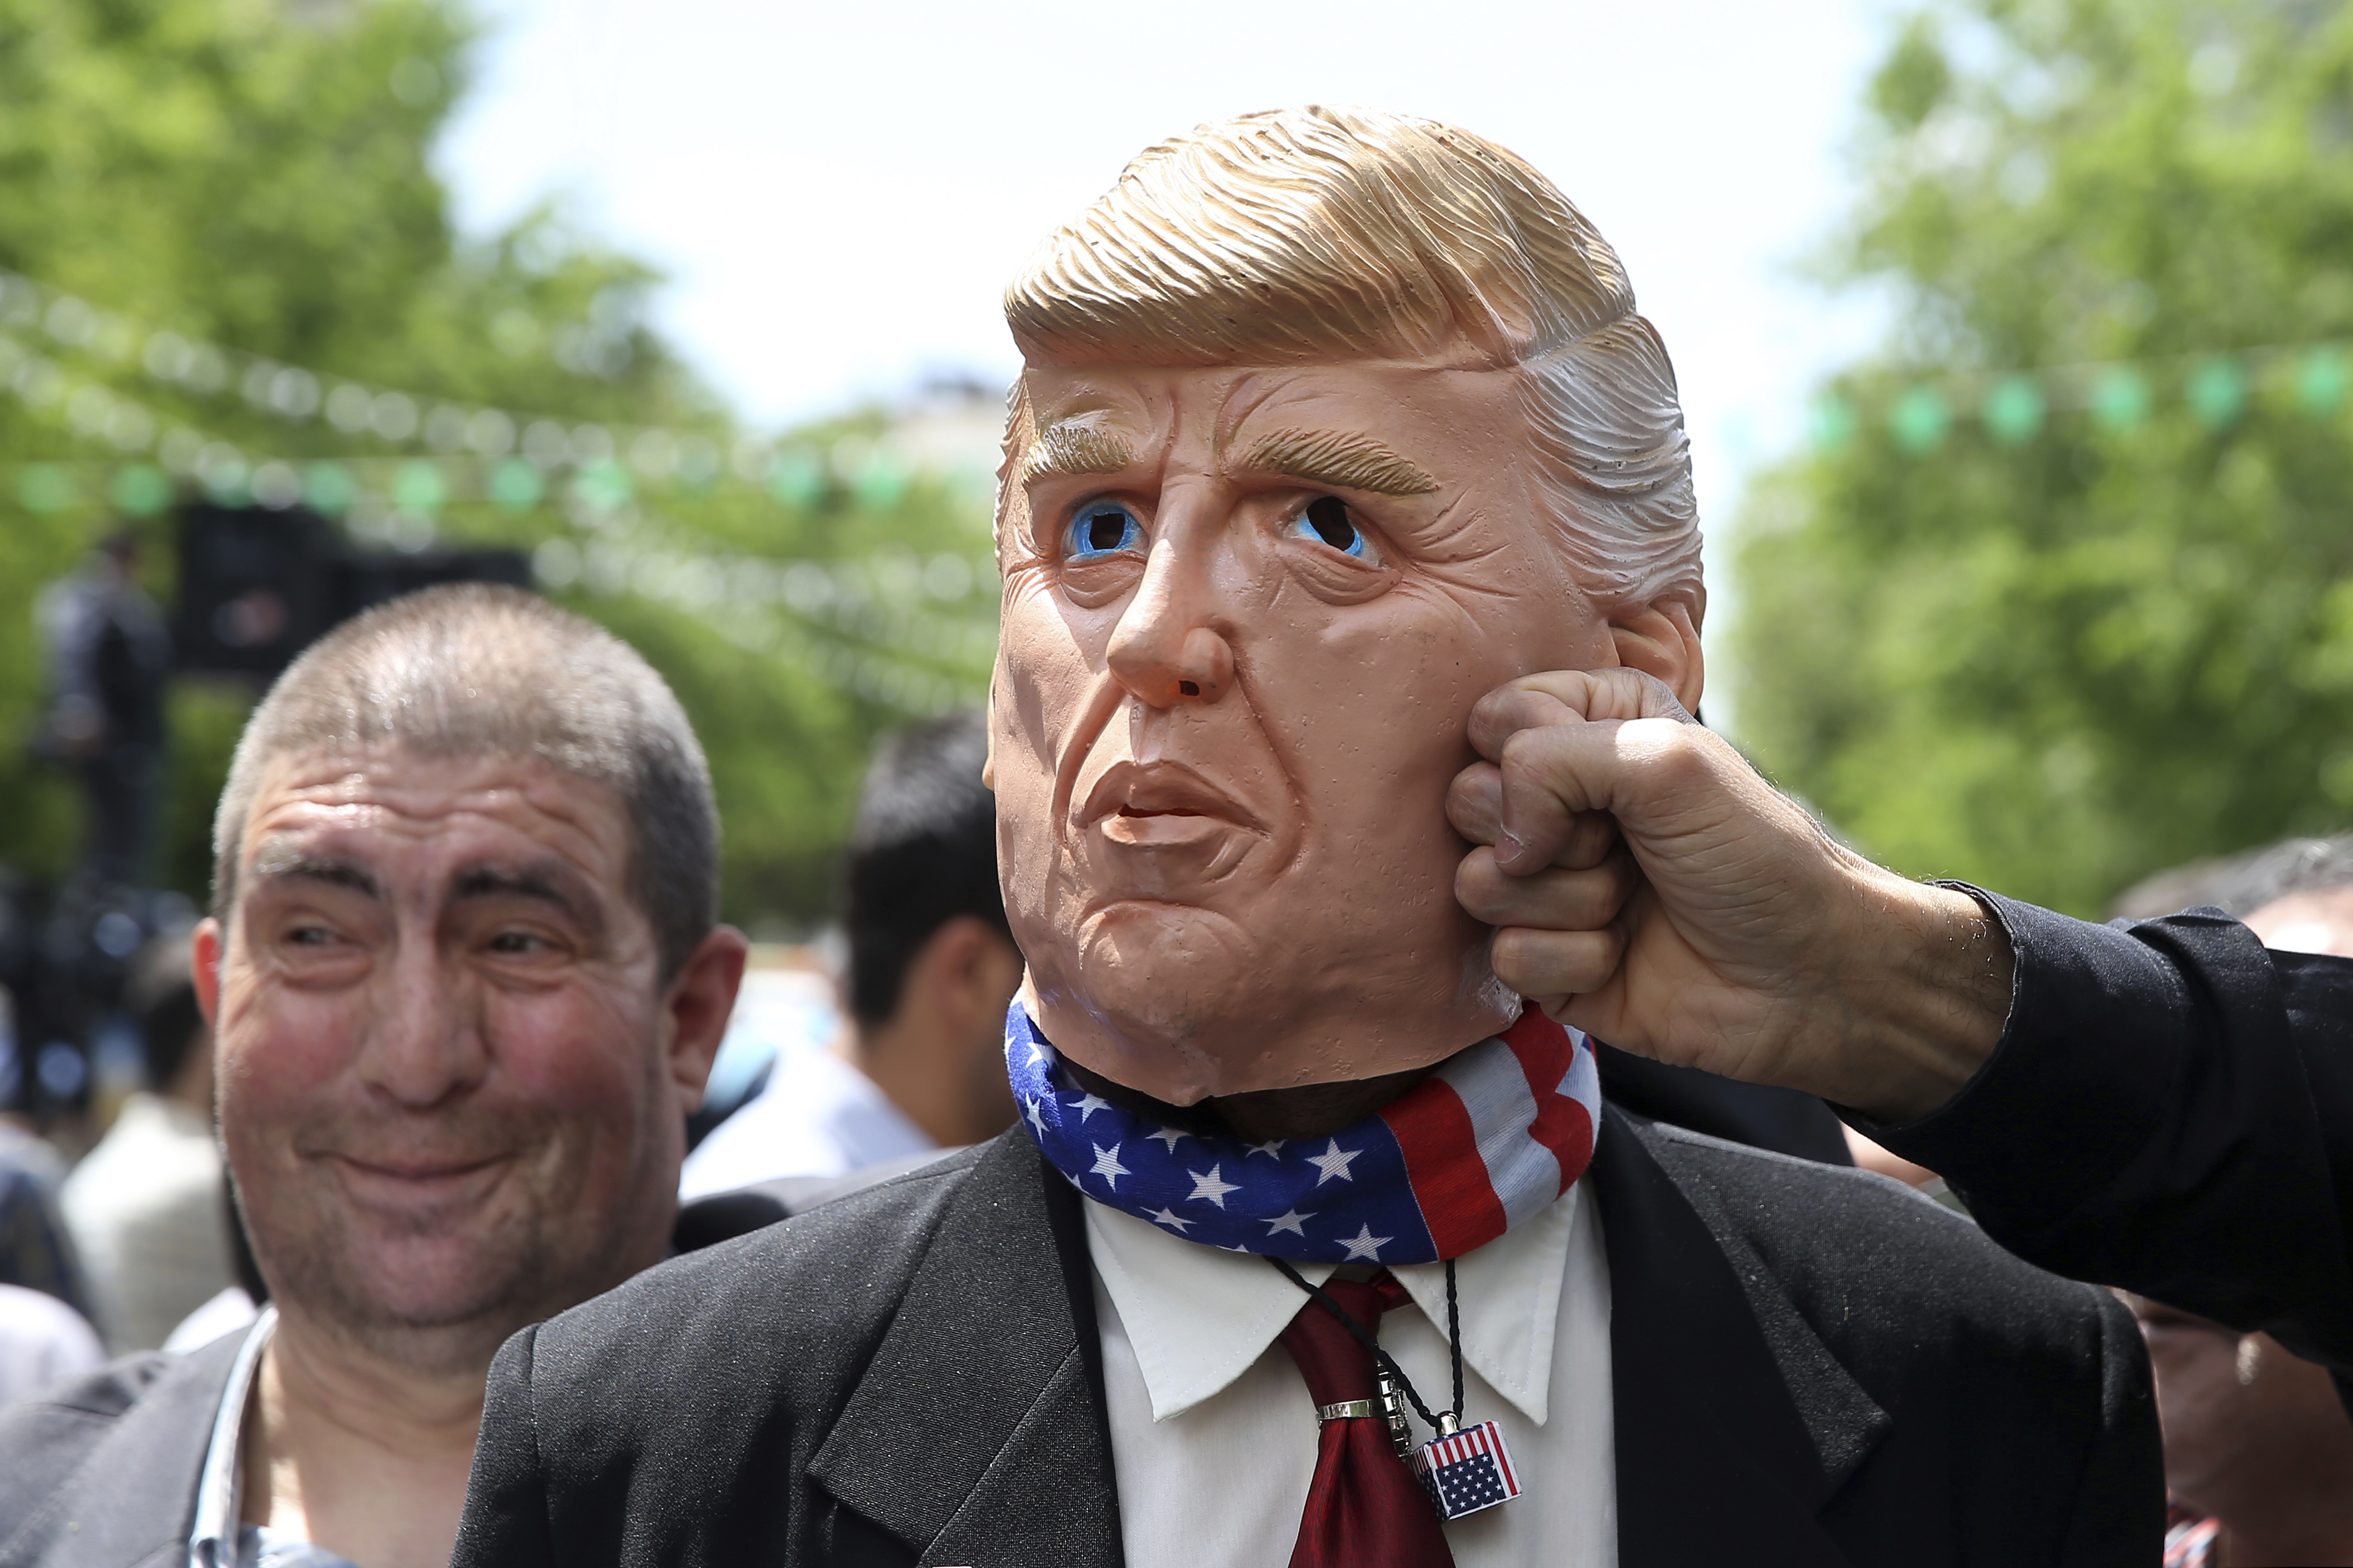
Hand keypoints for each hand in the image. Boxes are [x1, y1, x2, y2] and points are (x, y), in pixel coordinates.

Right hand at [1447, 669, 2012, 1122]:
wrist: (1813, 978)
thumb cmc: (1757, 856)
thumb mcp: (1667, 761)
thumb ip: (1553, 756)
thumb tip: (1500, 841)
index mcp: (1589, 730)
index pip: (1492, 720)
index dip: (1530, 756)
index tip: (1602, 784)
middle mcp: (1559, 804)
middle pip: (1467, 801)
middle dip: (1549, 834)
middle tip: (1620, 847)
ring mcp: (1547, 885)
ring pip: (1479, 883)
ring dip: (1568, 901)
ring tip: (1631, 905)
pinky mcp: (1545, 963)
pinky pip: (1504, 956)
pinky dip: (1571, 960)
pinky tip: (1623, 958)